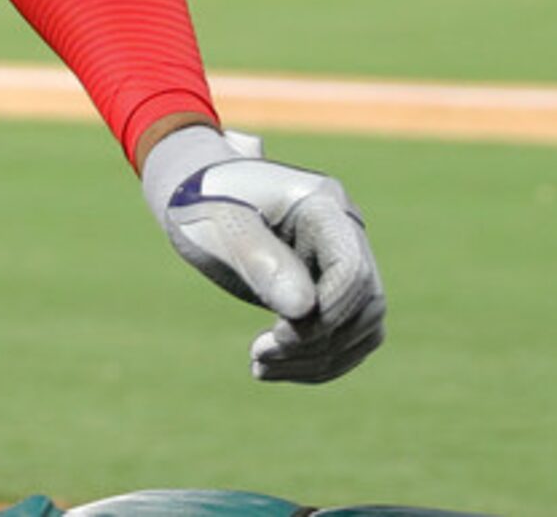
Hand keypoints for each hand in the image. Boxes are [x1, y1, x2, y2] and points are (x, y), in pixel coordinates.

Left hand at [140, 124, 385, 383]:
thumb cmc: (201, 199)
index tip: (281, 336)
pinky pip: (345, 334)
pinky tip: (271, 367)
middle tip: (259, 354)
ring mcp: (341, 260)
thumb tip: (304, 312)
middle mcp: (343, 231)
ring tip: (260, 366)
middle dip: (318, 341)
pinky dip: (315, 358)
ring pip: (361, 326)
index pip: (352, 268)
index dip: (328, 312)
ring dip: (318, 358)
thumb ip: (258, 261)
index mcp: (322, 203)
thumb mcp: (219, 224)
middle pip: (364, 303)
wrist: (192, 189)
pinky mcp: (331, 286)